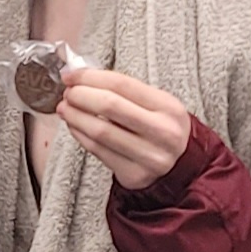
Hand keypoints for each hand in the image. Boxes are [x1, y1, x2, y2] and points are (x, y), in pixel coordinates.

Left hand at [56, 68, 191, 190]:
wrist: (185, 166)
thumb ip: (123, 91)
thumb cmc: (163, 127)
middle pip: (109, 105)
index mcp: (168, 107)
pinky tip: (75, 126)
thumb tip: (80, 78)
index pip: (121, 84)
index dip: (90, 77)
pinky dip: (80, 135)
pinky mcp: (135, 175)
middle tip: (68, 92)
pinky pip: (98, 151)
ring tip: (65, 108)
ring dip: (75, 116)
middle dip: (80, 95)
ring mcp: (150, 156)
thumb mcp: (157, 104)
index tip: (71, 75)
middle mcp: (163, 132)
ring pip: (100, 131)